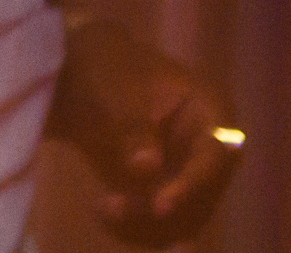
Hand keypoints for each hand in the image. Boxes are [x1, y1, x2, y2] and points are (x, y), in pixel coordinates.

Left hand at [47, 13, 241, 246]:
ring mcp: (187, 169)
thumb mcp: (114, 84)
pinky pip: (160, 220)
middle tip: (114, 207)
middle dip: (163, 209)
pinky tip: (104, 216)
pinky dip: (136, 226)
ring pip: (185, 215)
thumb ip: (131, 123)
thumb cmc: (103, 63)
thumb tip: (147, 168)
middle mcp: (208, 146)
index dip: (191, 184)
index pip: (216, 155)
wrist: (74, 66)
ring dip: (148, 224)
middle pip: (203, 195)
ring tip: (105, 210)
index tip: (160, 206)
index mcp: (210, 110)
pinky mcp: (162, 187)